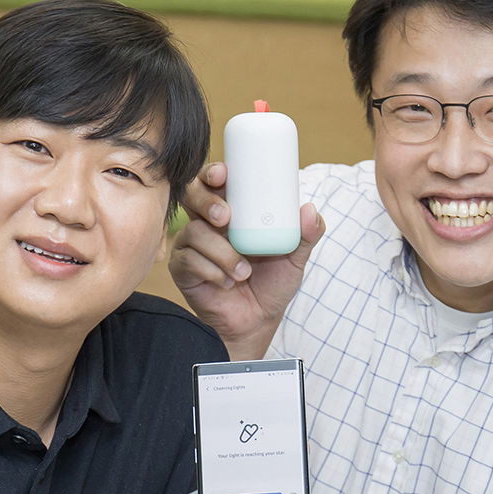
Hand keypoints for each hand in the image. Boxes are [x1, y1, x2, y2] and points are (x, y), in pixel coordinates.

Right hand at [168, 161, 324, 360]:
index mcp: (233, 213)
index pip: (215, 182)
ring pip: (194, 232)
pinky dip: (213, 271)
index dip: (213, 172)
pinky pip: (189, 260)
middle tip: (225, 218)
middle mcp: (208, 224)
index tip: (223, 175)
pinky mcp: (183, 269)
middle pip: (191, 195)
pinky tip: (227, 282)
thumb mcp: (294, 258)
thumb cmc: (272, 284)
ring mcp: (192, 246)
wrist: (257, 321)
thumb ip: (305, 236)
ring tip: (243, 271)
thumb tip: (309, 210)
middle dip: (206, 201)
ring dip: (222, 252)